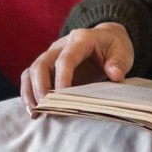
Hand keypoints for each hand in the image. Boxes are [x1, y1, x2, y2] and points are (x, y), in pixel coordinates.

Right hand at [20, 23, 134, 113]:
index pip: (66, 58)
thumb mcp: (122, 52)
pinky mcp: (48, 67)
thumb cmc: (114, 47)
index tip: (62, 96)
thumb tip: (114, 74)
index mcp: (80, 39)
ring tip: (34, 112)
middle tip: (45, 108)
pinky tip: (33, 109)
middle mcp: (60, 46)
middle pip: (41, 64)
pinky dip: (28, 92)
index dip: (62, 77)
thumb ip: (118, 62)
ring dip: (30, 92)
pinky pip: (31, 77)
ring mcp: (51, 55)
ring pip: (32, 71)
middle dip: (40, 87)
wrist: (105, 39)